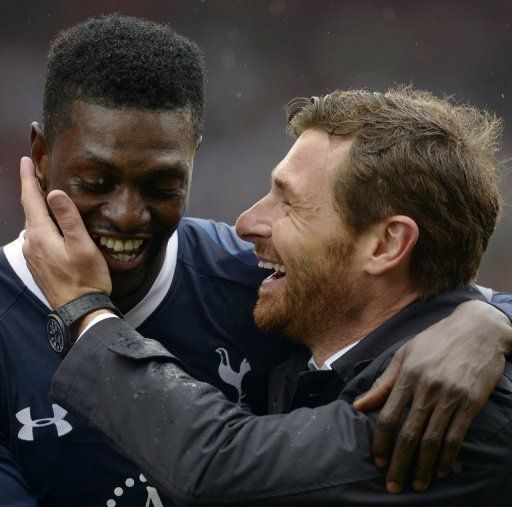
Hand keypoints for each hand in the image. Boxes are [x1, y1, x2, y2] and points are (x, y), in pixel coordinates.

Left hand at [20, 157, 110, 307]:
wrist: (80, 310)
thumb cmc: (86, 278)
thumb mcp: (82, 246)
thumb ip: (69, 219)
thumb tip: (55, 193)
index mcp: (41, 235)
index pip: (30, 199)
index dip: (28, 178)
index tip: (25, 160)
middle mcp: (31, 243)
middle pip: (29, 210)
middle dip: (31, 190)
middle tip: (37, 172)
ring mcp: (33, 256)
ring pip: (33, 224)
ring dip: (37, 208)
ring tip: (46, 196)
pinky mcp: (39, 265)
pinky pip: (37, 237)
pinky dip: (41, 224)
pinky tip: (51, 225)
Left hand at [353, 300, 509, 493]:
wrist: (477, 330)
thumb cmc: (435, 340)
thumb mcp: (404, 354)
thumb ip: (383, 382)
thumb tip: (358, 405)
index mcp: (407, 375)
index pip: (388, 416)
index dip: (380, 442)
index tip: (376, 460)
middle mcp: (427, 388)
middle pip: (408, 434)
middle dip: (398, 463)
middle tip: (391, 485)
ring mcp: (450, 397)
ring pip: (432, 440)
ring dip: (423, 467)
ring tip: (416, 484)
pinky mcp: (471, 403)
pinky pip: (457, 436)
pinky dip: (447, 456)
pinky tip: (440, 470)